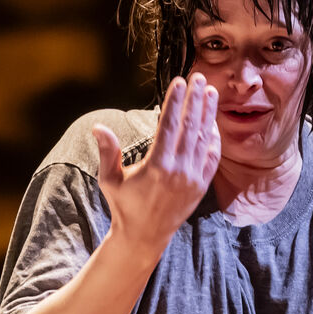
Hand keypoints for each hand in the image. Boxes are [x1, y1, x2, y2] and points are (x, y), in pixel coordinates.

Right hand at [94, 74, 221, 257]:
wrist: (144, 236)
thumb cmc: (124, 205)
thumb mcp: (110, 180)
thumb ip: (108, 152)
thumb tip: (98, 126)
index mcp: (157, 166)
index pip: (169, 124)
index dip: (175, 101)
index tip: (179, 81)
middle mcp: (179, 170)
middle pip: (190, 126)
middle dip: (195, 99)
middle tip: (199, 77)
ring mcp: (194, 178)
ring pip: (204, 138)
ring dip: (207, 113)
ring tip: (210, 91)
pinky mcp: (202, 185)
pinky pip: (212, 156)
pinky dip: (214, 138)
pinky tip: (213, 122)